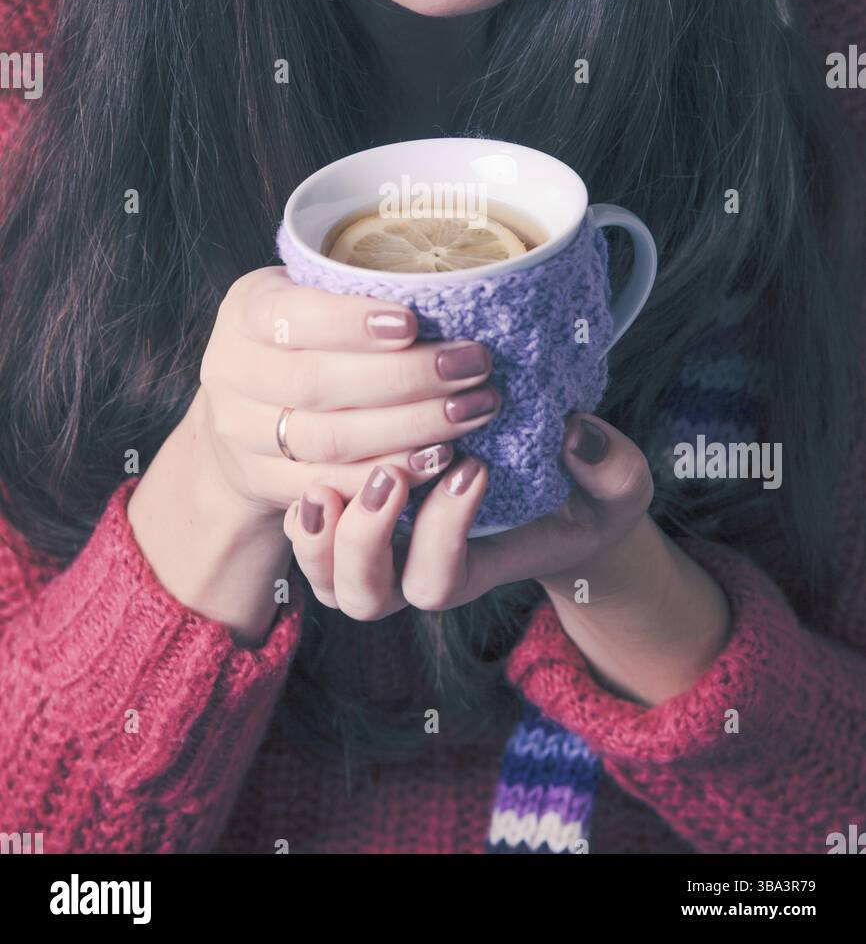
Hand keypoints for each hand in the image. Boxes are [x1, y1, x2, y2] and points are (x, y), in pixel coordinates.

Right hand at [193, 267, 502, 525]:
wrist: (241, 409)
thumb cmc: (298, 335)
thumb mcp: (306, 292)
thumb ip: (352, 291)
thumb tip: (446, 288)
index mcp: (245, 312)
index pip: (292, 316)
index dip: (350, 323)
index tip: (411, 323)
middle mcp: (232, 374)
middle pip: (318, 384)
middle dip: (406, 377)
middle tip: (473, 365)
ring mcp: (243, 435)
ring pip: (330, 440)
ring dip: (412, 427)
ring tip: (472, 408)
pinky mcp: (264, 483)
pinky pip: (331, 485)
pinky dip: (389, 472)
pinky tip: (440, 455)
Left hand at [284, 412, 653, 617]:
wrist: (555, 501)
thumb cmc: (587, 498)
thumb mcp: (617, 484)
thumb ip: (609, 467)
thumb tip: (575, 433)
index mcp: (470, 572)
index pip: (438, 581)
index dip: (442, 532)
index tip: (474, 466)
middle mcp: (412, 573)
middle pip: (364, 596)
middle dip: (365, 540)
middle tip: (392, 475)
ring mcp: (376, 552)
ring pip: (323, 574)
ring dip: (319, 532)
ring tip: (328, 480)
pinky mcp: (354, 516)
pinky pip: (310, 533)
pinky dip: (304, 506)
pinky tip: (316, 450)